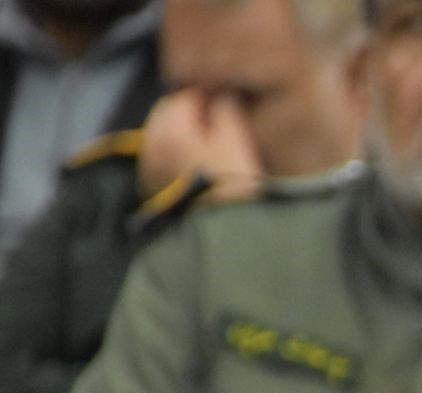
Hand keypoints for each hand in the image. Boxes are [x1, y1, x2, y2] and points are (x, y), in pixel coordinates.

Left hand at [138, 90, 263, 204]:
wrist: (222, 230)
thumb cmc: (232, 182)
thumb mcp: (235, 139)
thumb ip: (225, 109)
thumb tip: (220, 96)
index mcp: (171, 127)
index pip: (184, 96)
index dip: (206, 96)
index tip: (223, 103)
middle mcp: (152, 142)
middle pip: (167, 114)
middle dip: (188, 114)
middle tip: (215, 124)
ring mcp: (148, 166)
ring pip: (161, 135)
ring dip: (180, 133)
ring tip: (206, 145)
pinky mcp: (151, 186)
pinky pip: (159, 157)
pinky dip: (173, 153)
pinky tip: (193, 164)